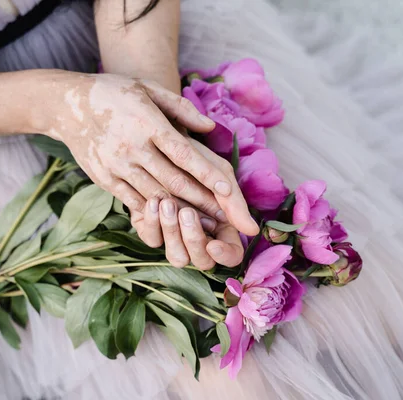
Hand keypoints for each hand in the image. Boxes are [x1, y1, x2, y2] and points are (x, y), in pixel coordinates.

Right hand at [34, 71, 258, 235]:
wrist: (67, 105)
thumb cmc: (115, 93)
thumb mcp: (148, 88)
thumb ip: (181, 107)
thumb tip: (210, 127)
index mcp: (148, 123)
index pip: (183, 153)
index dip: (206, 173)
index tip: (227, 190)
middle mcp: (133, 147)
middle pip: (174, 181)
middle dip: (202, 202)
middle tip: (225, 218)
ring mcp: (117, 166)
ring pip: (155, 196)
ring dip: (182, 213)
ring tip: (205, 226)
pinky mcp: (105, 179)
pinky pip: (133, 202)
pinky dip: (154, 214)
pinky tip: (172, 222)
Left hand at [131, 139, 246, 267]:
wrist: (160, 142)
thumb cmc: (195, 157)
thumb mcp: (219, 174)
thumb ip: (234, 202)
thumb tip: (252, 231)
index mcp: (222, 227)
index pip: (231, 255)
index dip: (225, 255)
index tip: (214, 244)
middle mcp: (198, 236)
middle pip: (202, 261)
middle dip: (194, 239)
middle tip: (187, 213)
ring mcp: (174, 236)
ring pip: (176, 256)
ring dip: (172, 232)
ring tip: (167, 203)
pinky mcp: (151, 228)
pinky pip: (151, 239)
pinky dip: (152, 222)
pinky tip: (152, 201)